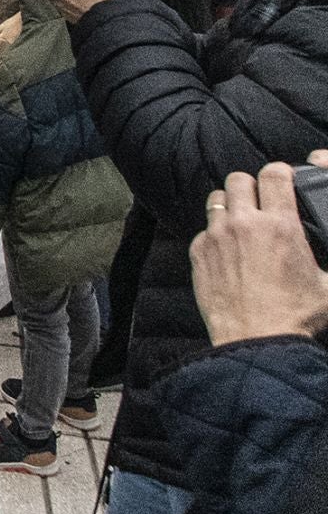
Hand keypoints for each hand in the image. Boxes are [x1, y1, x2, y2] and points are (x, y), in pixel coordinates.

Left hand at [192, 162, 327, 344]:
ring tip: (239, 222)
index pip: (274, 174)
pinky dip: (214, 235)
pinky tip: (225, 252)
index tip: (282, 180)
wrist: (256, 341)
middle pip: (239, 180)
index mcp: (280, 225)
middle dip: (251, 187)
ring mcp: (216, 237)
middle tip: (259, 202)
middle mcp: (244, 224)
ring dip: (229, 206)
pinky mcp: (197, 253)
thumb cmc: (296, 316)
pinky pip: (203, 231)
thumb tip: (324, 254)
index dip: (279, 173)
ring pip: (216, 199)